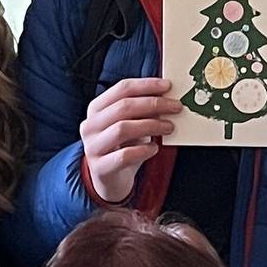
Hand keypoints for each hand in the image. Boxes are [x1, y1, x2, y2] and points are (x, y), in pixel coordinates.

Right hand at [80, 77, 180, 203]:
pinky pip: (124, 155)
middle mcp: (90, 126)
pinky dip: (143, 150)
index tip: (168, 86)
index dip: (146, 85)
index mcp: (96, 109)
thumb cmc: (123, 147)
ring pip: (122, 129)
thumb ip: (142, 111)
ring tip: (169, 127)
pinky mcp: (100, 168)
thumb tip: (168, 98)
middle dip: (153, 104)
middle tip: (175, 107)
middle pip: (123, 107)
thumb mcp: (130, 124)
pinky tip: (154, 148)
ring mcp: (93, 147)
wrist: (110, 180)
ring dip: (151, 125)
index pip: (121, 89)